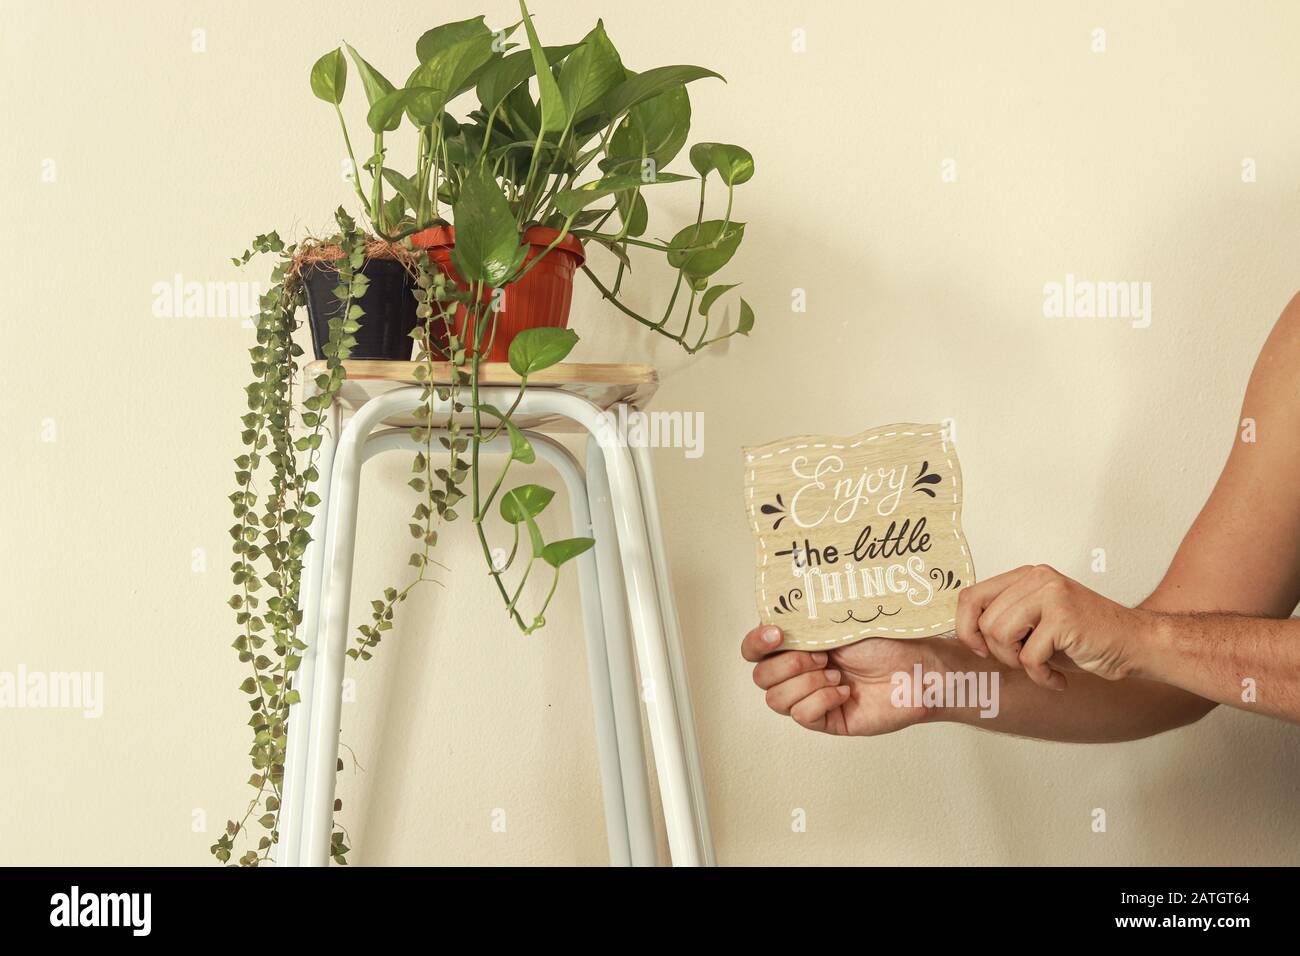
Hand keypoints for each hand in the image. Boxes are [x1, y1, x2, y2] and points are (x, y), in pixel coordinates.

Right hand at [741, 625, 937, 734]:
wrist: (917, 668)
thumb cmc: (886, 640)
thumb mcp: (838, 621)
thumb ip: (802, 622)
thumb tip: (774, 618)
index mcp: (797, 644)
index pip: (753, 650)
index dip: (756, 643)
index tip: (777, 634)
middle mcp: (799, 671)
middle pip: (760, 677)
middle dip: (789, 664)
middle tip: (823, 657)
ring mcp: (811, 697)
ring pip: (776, 699)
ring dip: (807, 683)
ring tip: (836, 674)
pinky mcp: (826, 720)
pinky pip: (802, 715)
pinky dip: (822, 700)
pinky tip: (845, 691)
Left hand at [954, 564, 1152, 688]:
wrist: (1136, 644)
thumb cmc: (1086, 638)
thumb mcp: (1037, 622)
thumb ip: (1005, 619)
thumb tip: (965, 635)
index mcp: (1026, 576)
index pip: (970, 596)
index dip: (965, 628)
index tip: (979, 648)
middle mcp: (1037, 578)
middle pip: (984, 622)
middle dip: (998, 653)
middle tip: (1023, 662)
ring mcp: (1051, 594)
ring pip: (1000, 636)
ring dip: (1017, 663)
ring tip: (1040, 667)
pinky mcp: (1063, 617)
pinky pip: (1028, 657)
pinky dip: (1041, 677)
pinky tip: (1057, 679)